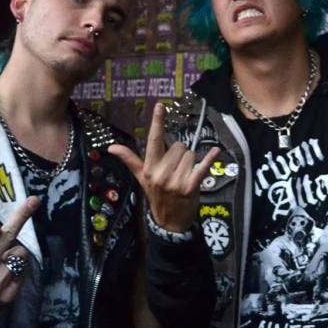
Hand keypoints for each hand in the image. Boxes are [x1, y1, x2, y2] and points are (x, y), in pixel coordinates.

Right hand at [108, 102, 218, 231]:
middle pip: (179, 147)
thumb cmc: (157, 196)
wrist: (169, 222)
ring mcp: (175, 181)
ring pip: (191, 155)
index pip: (153, 140)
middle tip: (177, 170)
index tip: (161, 105)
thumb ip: (130, 160)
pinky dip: (210, 159)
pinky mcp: (190, 187)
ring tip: (185, 176)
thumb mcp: (142, 178)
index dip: (157, 122)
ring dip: (191, 163)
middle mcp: (161, 173)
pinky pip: (202, 167)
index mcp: (149, 168)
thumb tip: (111, 147)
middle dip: (181, 155)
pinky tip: (216, 151)